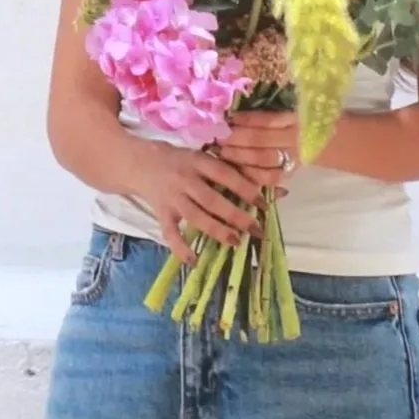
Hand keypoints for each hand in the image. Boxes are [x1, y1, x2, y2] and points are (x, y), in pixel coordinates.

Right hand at [120, 137, 262, 263]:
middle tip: (255, 228)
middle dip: (235, 215)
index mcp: (198, 161)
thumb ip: (232, 171)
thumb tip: (275, 188)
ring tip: (235, 241)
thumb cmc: (182, 161)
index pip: (225, 174)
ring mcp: (172, 197)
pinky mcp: (161, 213)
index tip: (264, 204)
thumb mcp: (203, 158)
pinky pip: (170, 233)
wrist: (142, 162)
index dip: (245, 189)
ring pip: (195, 216)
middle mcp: (185, 179)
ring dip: (216, 230)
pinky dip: (181, 248)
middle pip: (211, 199)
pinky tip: (194, 260)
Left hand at [217, 109, 302, 194]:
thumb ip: (267, 111)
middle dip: (237, 138)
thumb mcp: (289, 109)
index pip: (267, 119)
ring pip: (263, 159)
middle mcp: (294, 138)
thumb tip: (236, 110)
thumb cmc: (300, 121)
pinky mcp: (290, 174)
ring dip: (240, 156)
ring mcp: (293, 158)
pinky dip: (252, 174)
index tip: (228, 118)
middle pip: (261, 139)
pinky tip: (238, 168)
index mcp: (294, 118)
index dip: (246, 119)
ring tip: (223, 152)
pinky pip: (269, 177)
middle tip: (220, 137)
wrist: (323, 143)